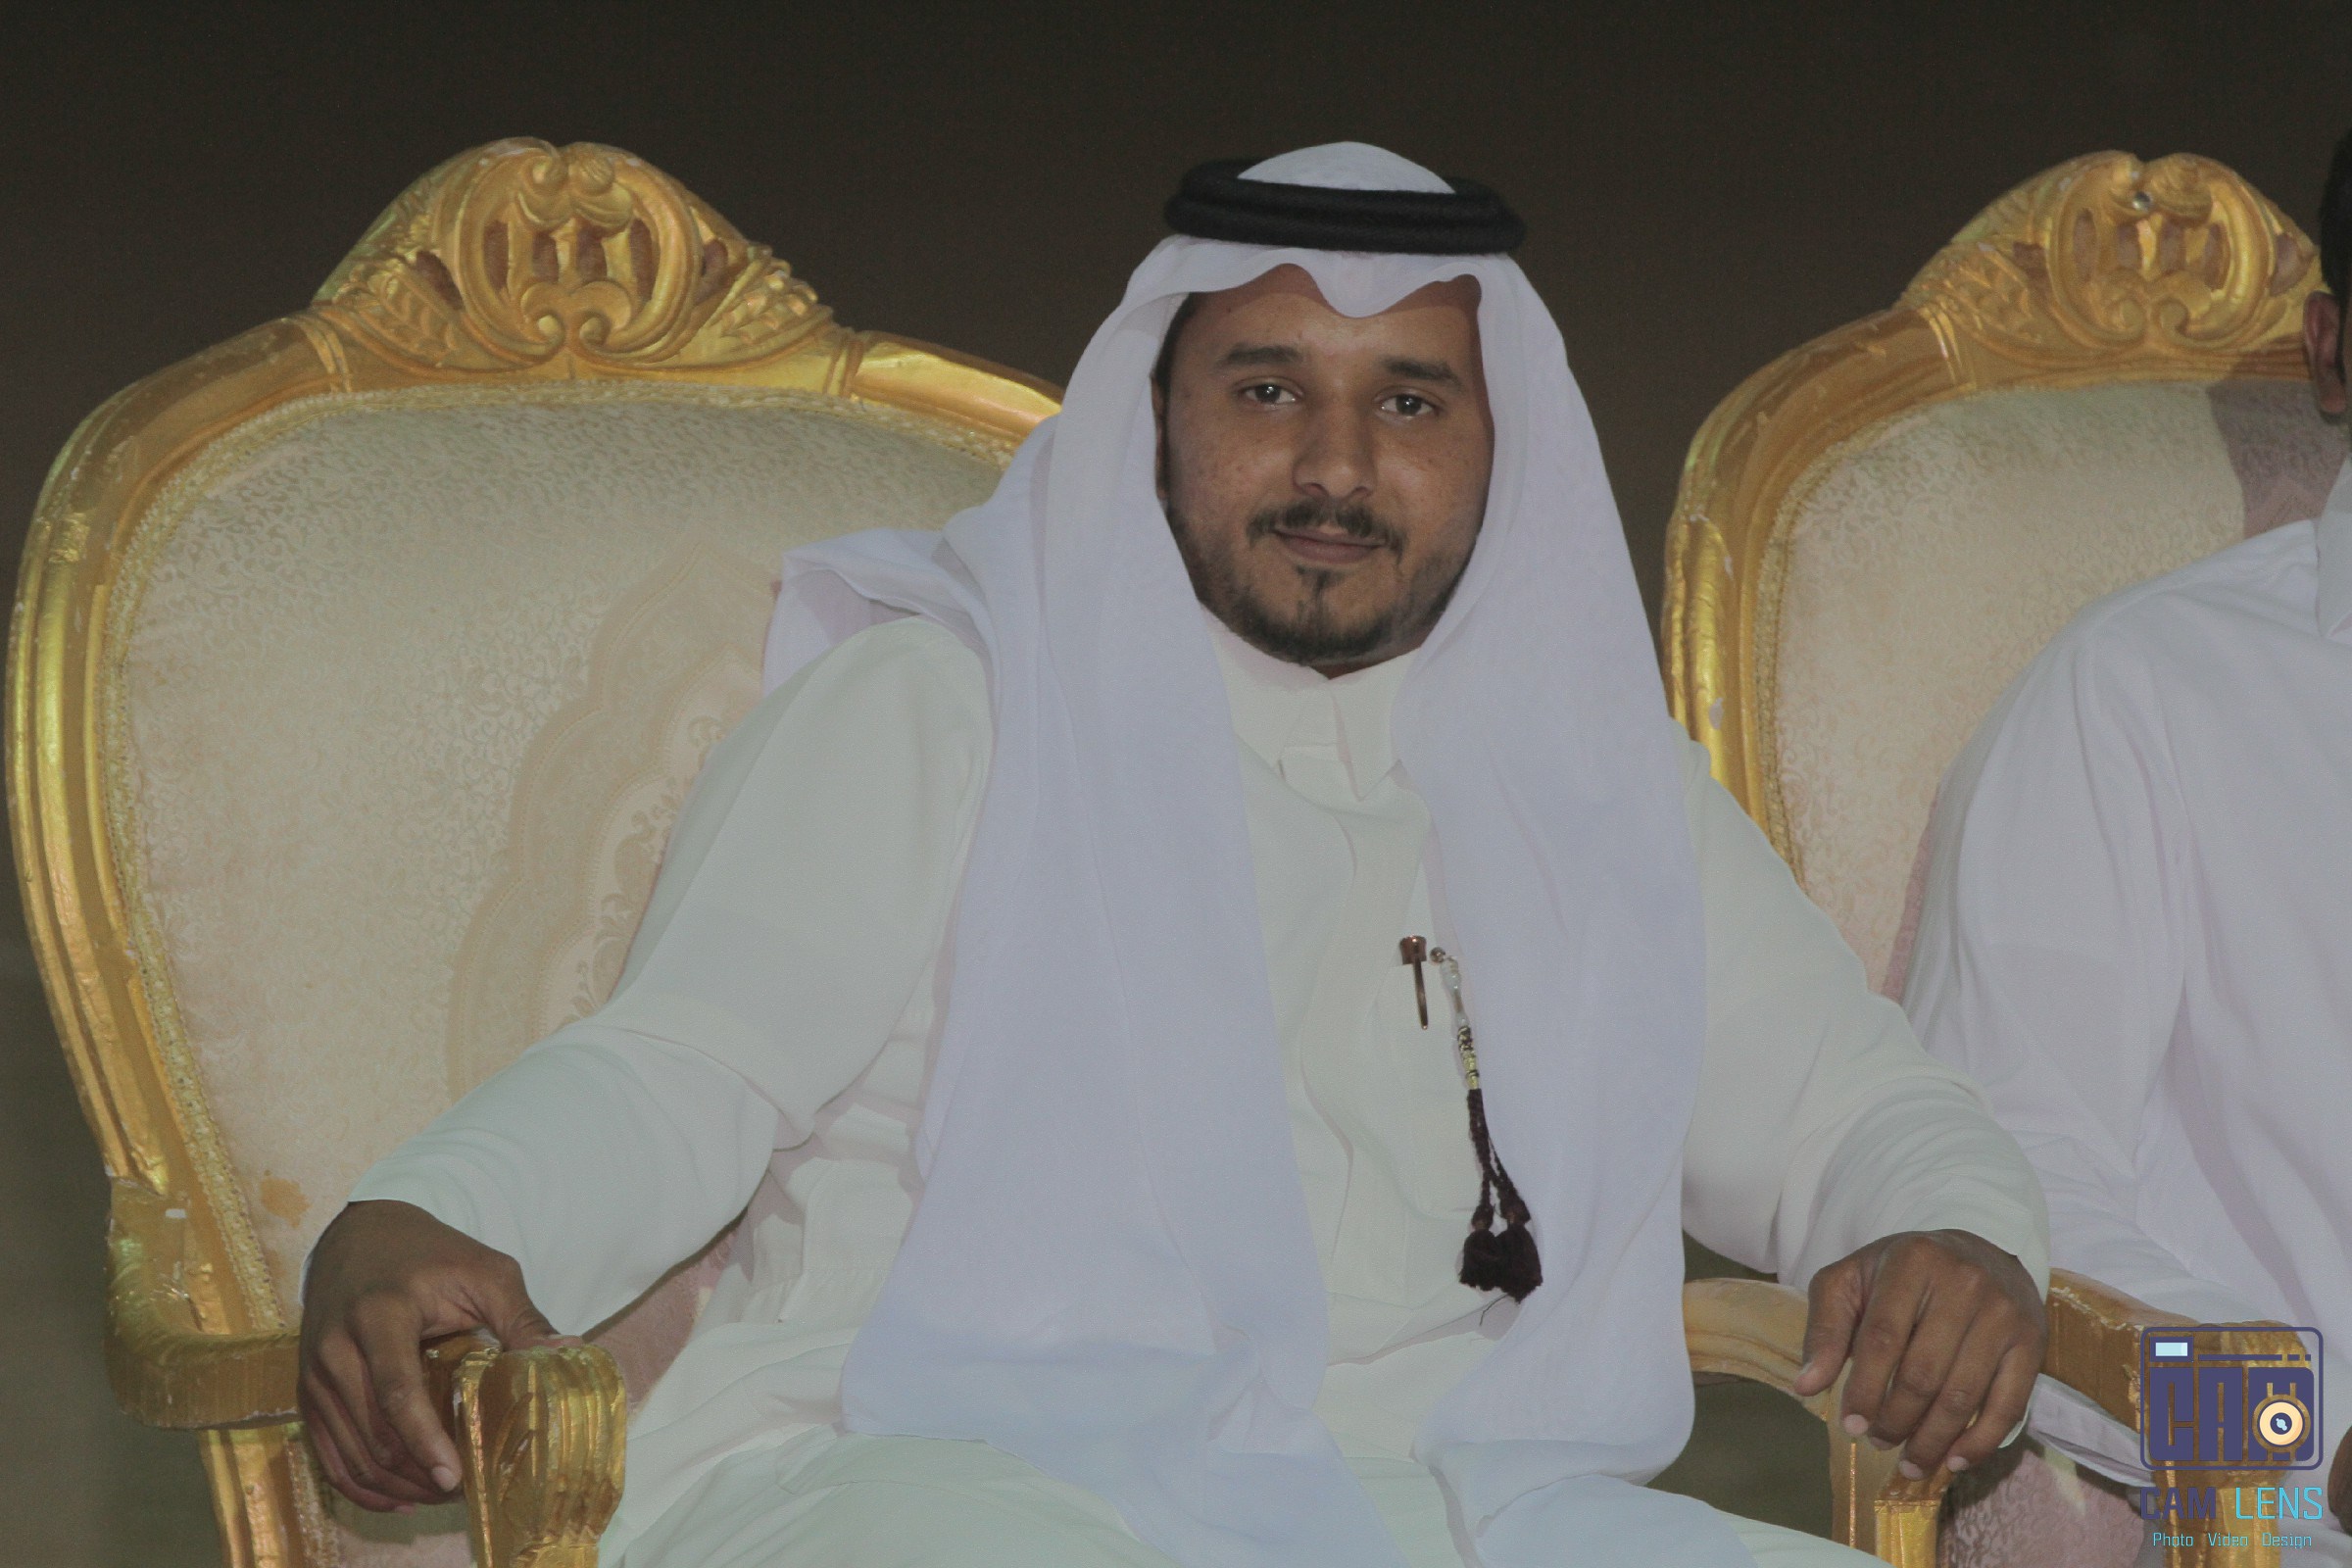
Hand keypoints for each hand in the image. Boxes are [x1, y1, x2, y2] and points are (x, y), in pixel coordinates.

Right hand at [298, 1200, 572, 1510]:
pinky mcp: (308, 1390)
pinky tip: (400, 1493)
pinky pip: (328, 1452)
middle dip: (416, 1471)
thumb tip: (567, 1352)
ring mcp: (315, 1374)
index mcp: (380, 1314)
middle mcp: (336, 1348)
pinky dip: (361, 1482)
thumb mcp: (485, 1273)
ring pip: (350, 1452)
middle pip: (372, 1432)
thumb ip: (522, 1316)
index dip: (424, 1440)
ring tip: (440, 1493)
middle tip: (461, 1490)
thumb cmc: (430, 1253)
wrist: (359, 1235)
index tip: (454, 1475)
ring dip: (394, 1482)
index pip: (396, 1391)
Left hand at [1791, 1229, 2045, 1480]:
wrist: (1979, 1252)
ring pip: (1963, 1396)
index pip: (1882, 1338)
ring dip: (1932, 1439)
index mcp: (1912, 1262)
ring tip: (1909, 1461)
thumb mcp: (1852, 1281)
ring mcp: (2003, 1314)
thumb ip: (1825, 1328)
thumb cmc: (1902, 1273)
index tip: (1850, 1425)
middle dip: (1896, 1420)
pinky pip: (2007, 1405)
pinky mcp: (2031, 1341)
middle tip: (1878, 1441)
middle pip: (1923, 1374)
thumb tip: (1806, 1386)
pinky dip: (1979, 1442)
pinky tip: (1953, 1461)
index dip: (1864, 1388)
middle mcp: (1964, 1284)